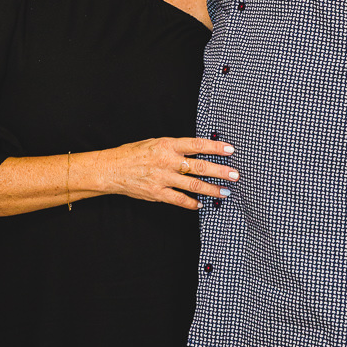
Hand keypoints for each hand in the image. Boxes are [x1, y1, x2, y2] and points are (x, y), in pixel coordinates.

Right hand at [100, 137, 237, 209]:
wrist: (111, 169)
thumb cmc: (134, 153)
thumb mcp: (155, 142)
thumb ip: (176, 147)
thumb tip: (198, 150)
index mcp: (167, 144)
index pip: (197, 145)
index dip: (215, 147)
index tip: (230, 149)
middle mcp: (167, 161)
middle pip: (200, 166)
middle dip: (220, 171)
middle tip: (235, 174)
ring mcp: (163, 178)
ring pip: (193, 185)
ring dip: (212, 189)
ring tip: (226, 192)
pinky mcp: (157, 193)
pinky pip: (179, 200)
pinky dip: (192, 203)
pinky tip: (201, 204)